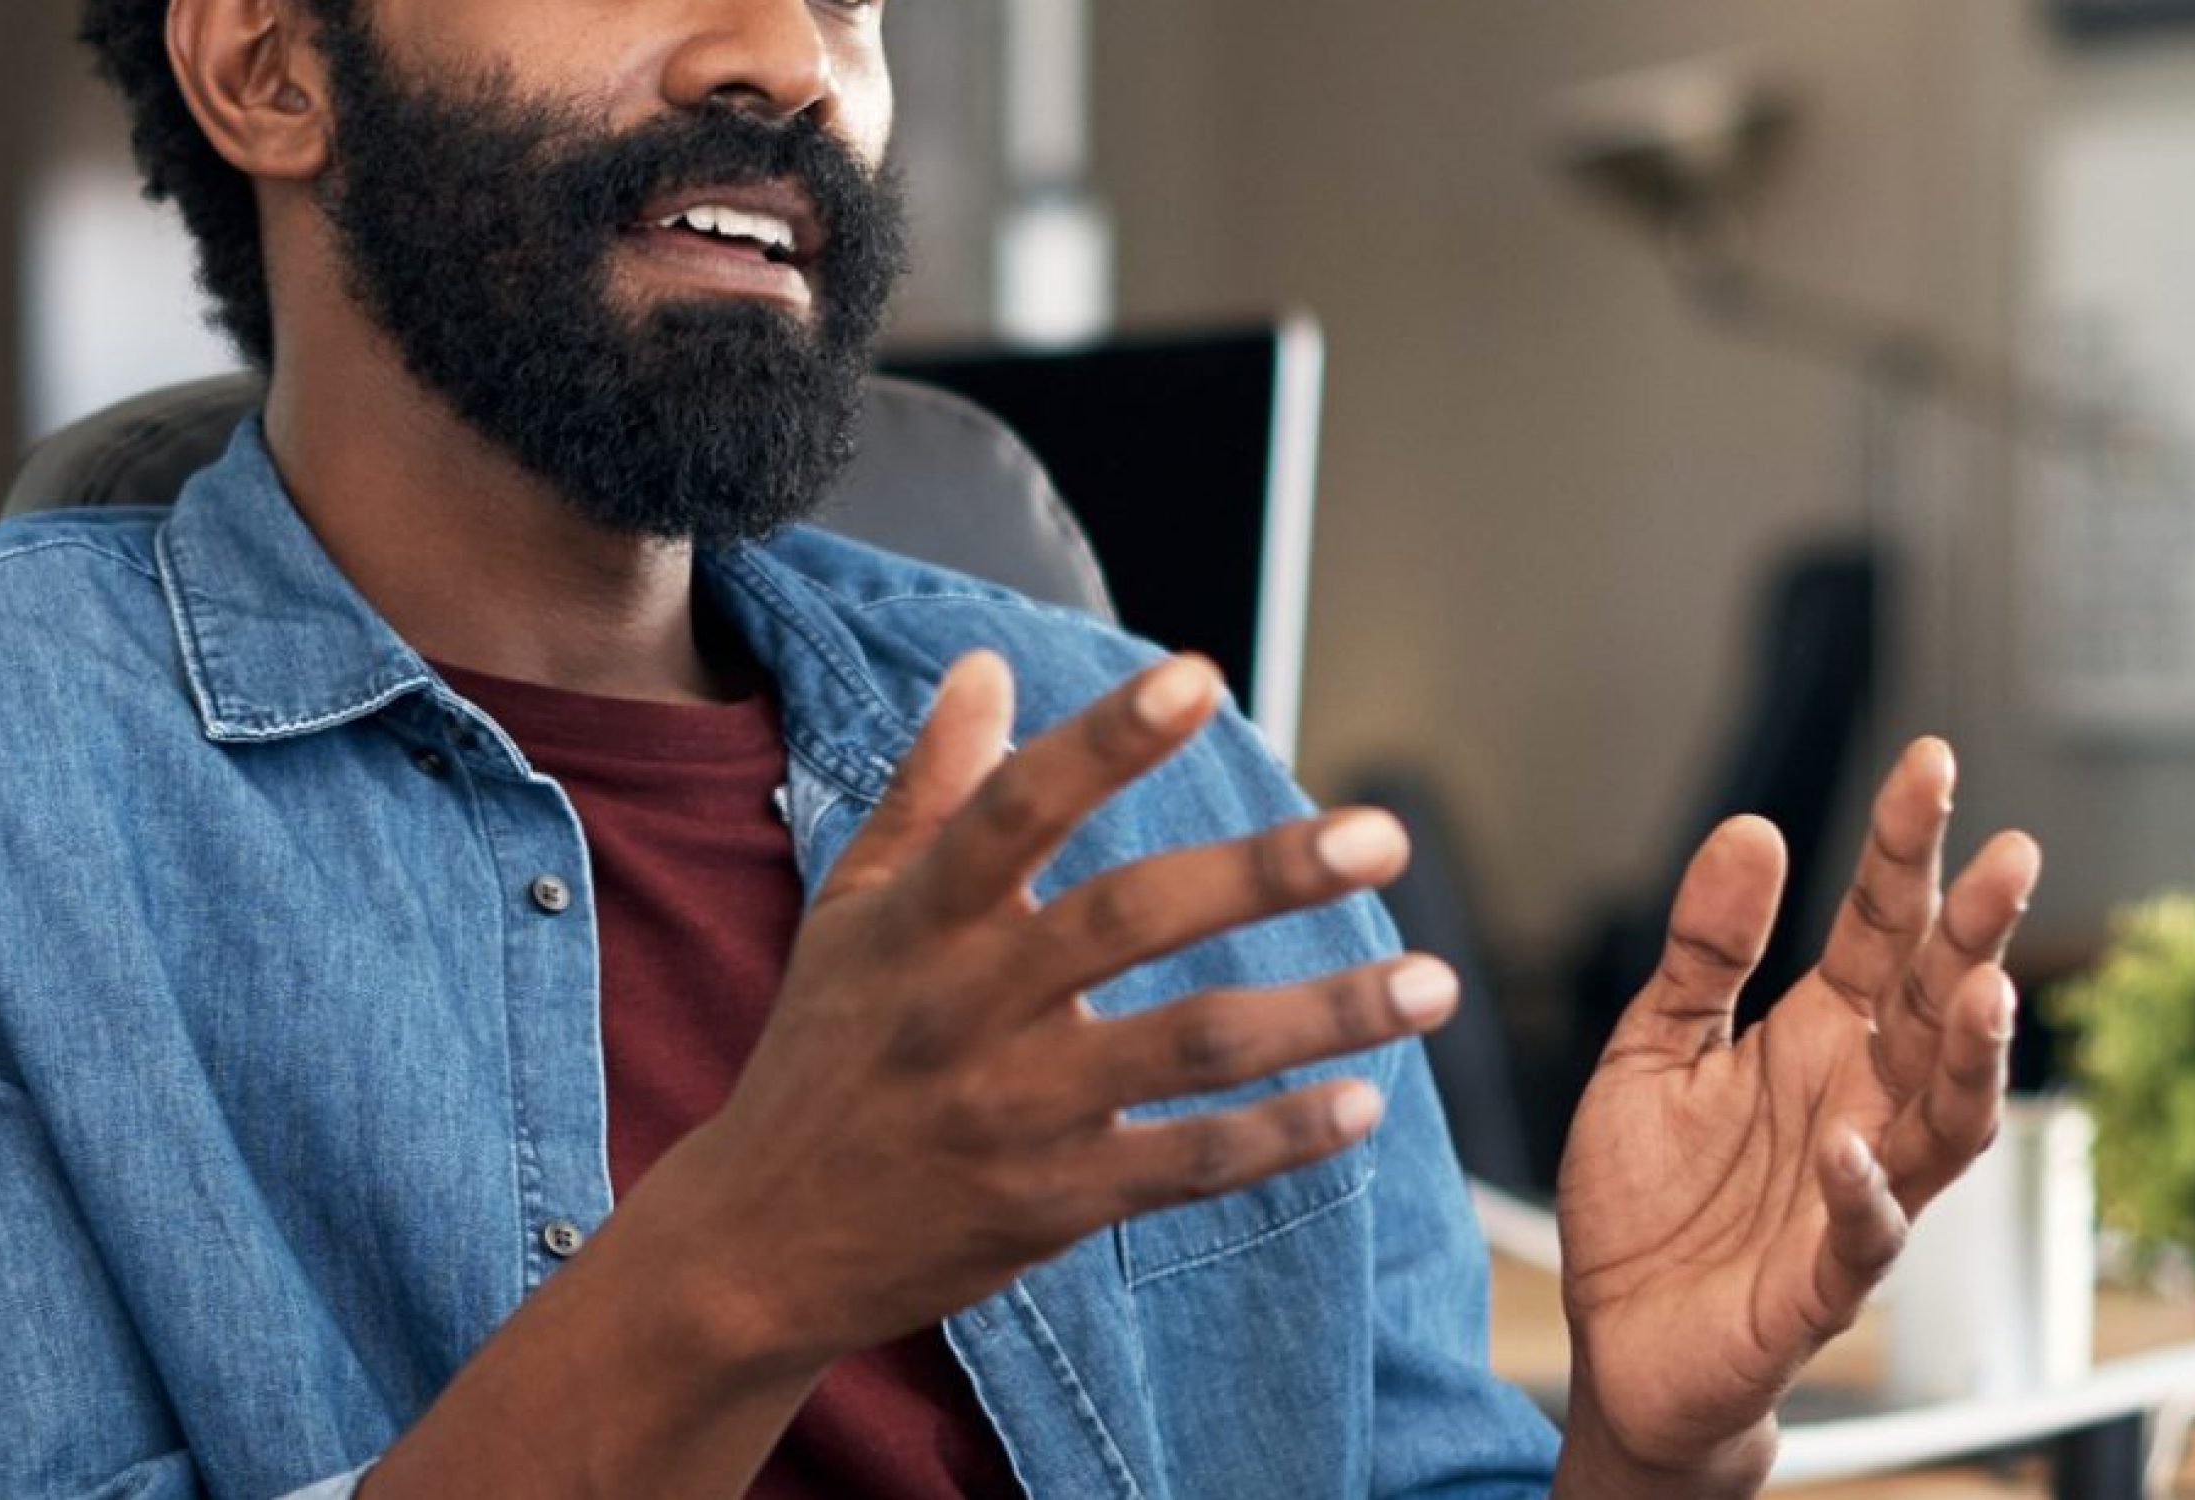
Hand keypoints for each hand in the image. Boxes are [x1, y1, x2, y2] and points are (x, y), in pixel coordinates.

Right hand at [614, 650, 1459, 1369]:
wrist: (760, 1247)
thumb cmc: (822, 1056)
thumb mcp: (850, 911)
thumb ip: (930, 790)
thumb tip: (985, 667)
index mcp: (921, 919)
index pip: (1017, 808)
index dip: (1105, 740)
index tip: (1198, 674)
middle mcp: (967, 1005)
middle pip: (1131, 919)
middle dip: (1265, 873)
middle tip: (1384, 836)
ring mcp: (1012, 1110)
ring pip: (1190, 1045)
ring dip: (1323, 1014)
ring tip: (1434, 984)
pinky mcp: (1048, 1203)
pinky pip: (1188, 1164)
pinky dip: (1281, 1136)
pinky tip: (1365, 1101)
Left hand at [1552, 739, 2041, 1488]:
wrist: (1621, 1345)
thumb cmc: (1653, 1203)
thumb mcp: (1653, 1049)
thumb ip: (1704, 950)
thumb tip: (1753, 828)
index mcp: (1819, 1036)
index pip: (1882, 927)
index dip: (1908, 848)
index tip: (1932, 761)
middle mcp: (1857, 1103)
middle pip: (1936, 1007)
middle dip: (1976, 933)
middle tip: (2015, 855)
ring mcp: (1851, 1193)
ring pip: (1943, 1122)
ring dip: (1969, 1061)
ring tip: (1984, 988)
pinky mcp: (1820, 1283)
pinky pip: (1861, 1239)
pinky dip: (1862, 1196)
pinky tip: (1847, 1148)